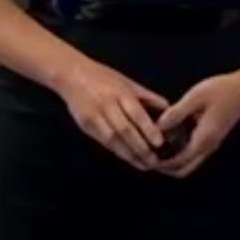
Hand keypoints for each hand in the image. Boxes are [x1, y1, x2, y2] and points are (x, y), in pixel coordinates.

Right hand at [53, 58, 169, 171]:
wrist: (70, 74)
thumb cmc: (102, 76)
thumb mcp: (127, 81)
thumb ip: (147, 96)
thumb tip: (168, 110)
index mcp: (119, 92)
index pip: (136, 114)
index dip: (148, 130)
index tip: (160, 143)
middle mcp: (106, 105)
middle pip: (125, 130)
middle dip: (141, 148)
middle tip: (154, 161)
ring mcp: (94, 116)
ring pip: (113, 140)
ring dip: (129, 155)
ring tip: (143, 164)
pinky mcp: (85, 125)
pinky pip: (103, 141)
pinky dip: (116, 151)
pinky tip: (127, 158)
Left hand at [152, 73, 239, 177]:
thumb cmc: (221, 90)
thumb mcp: (195, 97)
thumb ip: (176, 113)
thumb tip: (157, 126)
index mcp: (204, 138)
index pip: (180, 161)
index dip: (162, 164)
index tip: (145, 160)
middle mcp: (209, 145)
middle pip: (185, 168)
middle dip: (166, 168)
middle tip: (147, 159)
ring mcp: (211, 143)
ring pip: (190, 162)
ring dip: (172, 162)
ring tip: (153, 151)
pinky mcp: (211, 137)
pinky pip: (193, 152)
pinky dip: (179, 153)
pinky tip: (166, 141)